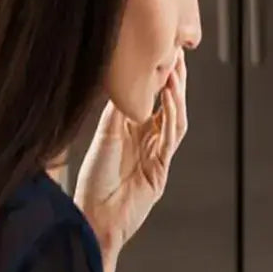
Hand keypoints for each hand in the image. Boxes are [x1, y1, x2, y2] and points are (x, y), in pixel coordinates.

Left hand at [75, 50, 187, 257]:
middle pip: (169, 107)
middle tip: (178, 53)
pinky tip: (169, 97)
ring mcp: (157, 157)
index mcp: (134, 134)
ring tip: (175, 71)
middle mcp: (149, 143)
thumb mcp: (105, 138)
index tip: (162, 52)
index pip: (154, 101)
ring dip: (177, 96)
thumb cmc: (95, 183)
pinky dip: (171, 116)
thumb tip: (127, 83)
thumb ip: (117, 113)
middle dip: (175, 81)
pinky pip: (170, 139)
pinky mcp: (160, 171)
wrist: (94, 218)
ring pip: (175, 121)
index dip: (160, 78)